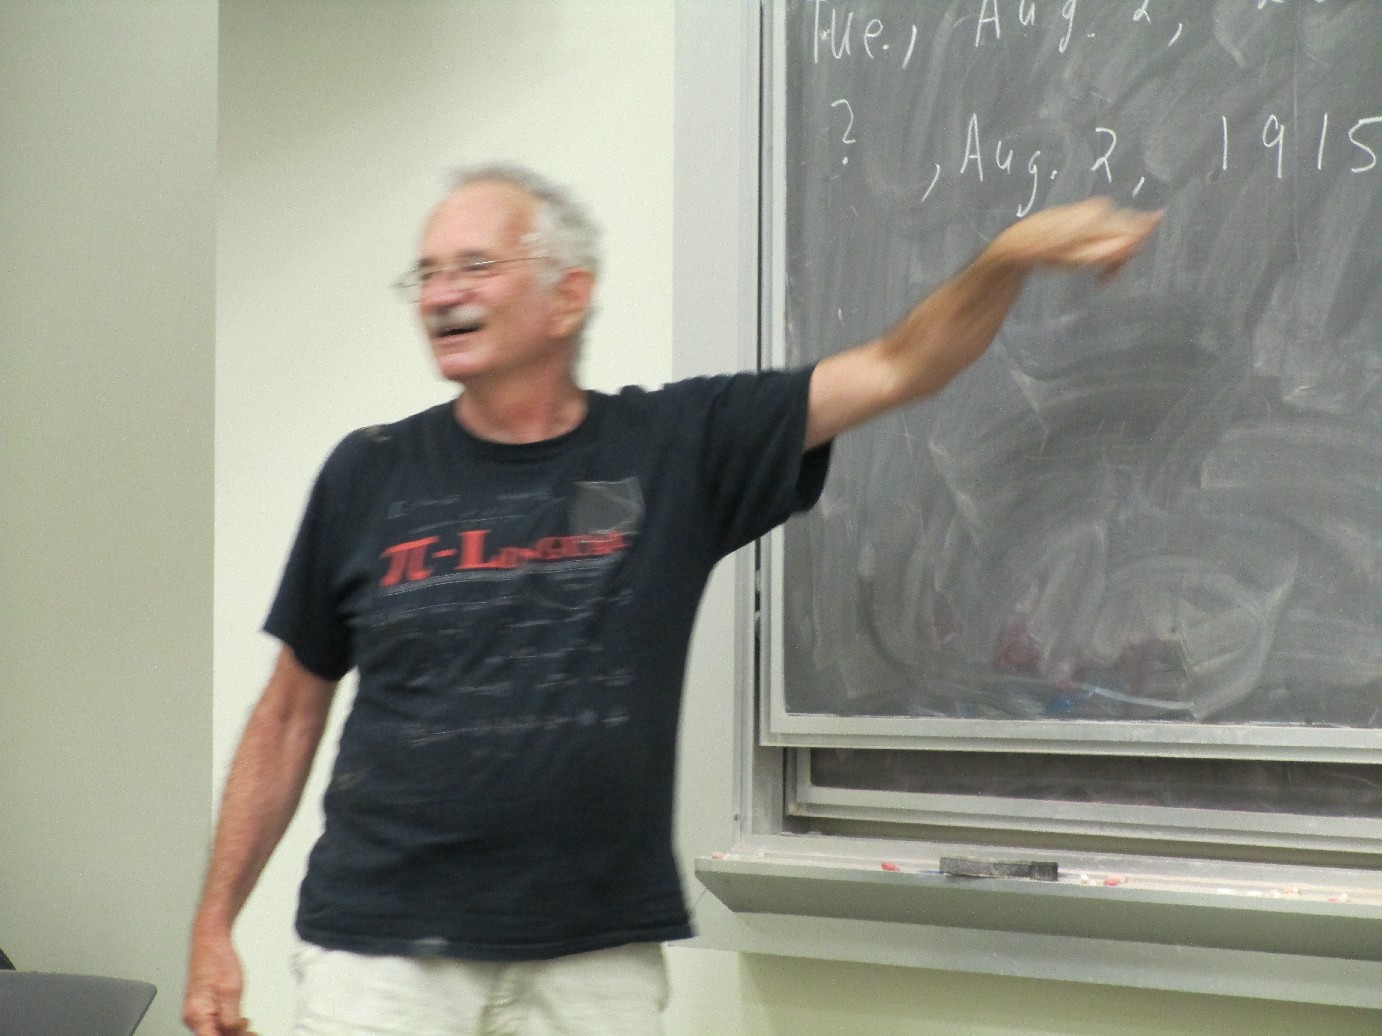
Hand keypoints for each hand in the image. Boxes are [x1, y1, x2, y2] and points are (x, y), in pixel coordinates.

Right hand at [183, 931, 257, 1035]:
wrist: (211, 941)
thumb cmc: (217, 958)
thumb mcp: (231, 991)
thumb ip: (231, 1017)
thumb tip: (236, 1034)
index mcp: (197, 1015)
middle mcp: (193, 1017)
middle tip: (253, 1034)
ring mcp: (197, 1013)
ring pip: (216, 1032)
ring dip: (234, 1033)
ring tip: (251, 1030)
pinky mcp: (203, 1008)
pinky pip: (215, 1024)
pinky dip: (229, 1026)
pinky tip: (241, 1023)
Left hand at [995, 196, 1162, 279]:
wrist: (1021, 242)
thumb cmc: (1047, 253)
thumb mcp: (1079, 259)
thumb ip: (1110, 251)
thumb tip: (1139, 242)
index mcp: (1101, 215)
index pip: (1136, 231)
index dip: (1129, 255)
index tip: (1113, 274)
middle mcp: (1101, 207)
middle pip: (1129, 231)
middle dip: (1121, 255)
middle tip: (1104, 278)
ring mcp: (1094, 208)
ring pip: (1119, 231)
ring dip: (1113, 253)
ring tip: (1097, 273)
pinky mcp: (1087, 212)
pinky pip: (1107, 228)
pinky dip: (1103, 246)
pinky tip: (1091, 259)